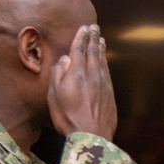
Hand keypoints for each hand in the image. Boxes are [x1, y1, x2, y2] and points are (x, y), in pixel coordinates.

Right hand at [47, 23, 117, 139]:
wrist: (91, 136)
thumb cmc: (68, 118)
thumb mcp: (54, 96)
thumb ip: (58, 74)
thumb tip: (64, 59)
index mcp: (76, 73)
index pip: (79, 49)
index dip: (81, 37)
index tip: (84, 27)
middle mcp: (92, 74)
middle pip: (93, 51)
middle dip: (93, 38)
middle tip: (95, 27)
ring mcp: (103, 84)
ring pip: (102, 61)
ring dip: (101, 49)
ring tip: (101, 40)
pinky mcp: (110, 94)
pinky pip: (107, 72)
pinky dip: (106, 63)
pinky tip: (105, 61)